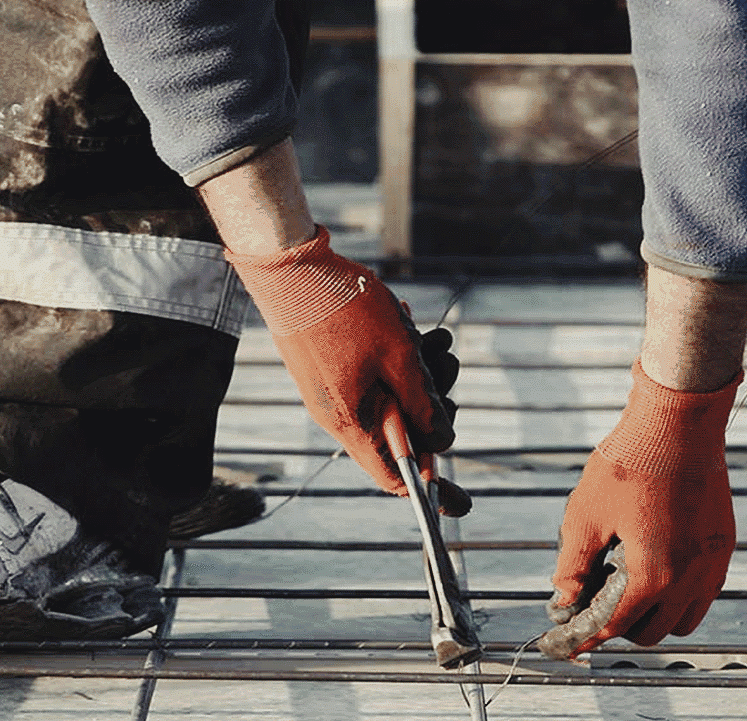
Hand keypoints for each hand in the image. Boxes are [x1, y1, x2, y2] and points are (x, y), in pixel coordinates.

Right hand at [226, 226, 456, 492]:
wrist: (291, 267)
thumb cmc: (345, 309)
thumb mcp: (399, 356)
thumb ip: (423, 403)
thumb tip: (441, 439)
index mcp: (352, 423)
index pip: (393, 476)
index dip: (430, 479)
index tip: (455, 475)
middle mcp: (336, 416)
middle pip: (396, 434)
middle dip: (430, 406)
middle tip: (446, 372)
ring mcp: (329, 391)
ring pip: (387, 399)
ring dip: (416, 374)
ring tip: (433, 340)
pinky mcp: (326, 369)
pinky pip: (370, 378)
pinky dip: (393, 359)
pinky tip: (405, 326)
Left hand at [539, 361, 736, 658]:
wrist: (677, 425)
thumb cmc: (628, 465)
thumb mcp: (585, 516)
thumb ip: (573, 566)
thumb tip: (564, 599)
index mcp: (654, 576)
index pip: (616, 625)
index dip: (585, 635)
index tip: (565, 641)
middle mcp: (690, 578)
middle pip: (652, 631)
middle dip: (618, 626)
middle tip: (592, 604)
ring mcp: (712, 563)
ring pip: (684, 618)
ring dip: (654, 615)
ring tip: (624, 587)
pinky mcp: (723, 545)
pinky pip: (704, 591)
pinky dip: (679, 594)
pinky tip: (652, 567)